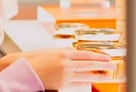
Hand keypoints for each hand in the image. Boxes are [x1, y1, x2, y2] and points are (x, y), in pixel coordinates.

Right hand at [0, 48, 114, 90]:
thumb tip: (78, 55)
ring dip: (98, 75)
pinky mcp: (61, 85)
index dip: (97, 56)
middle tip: (112, 65)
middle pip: (88, 64)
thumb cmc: (35, 60)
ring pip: (85, 75)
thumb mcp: (50, 52)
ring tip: (107, 75)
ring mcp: (64, 75)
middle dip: (102, 65)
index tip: (106, 57)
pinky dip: (86, 82)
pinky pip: (77, 83)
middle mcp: (65, 63)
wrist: (23, 71)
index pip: (85, 54)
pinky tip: (91, 81)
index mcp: (62, 52)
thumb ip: (64, 53)